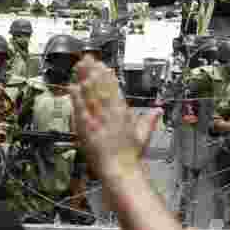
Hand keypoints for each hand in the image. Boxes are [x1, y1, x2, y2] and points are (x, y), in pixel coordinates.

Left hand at [71, 56, 158, 180]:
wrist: (120, 171)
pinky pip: (80, 110)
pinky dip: (76, 98)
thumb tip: (158, 111)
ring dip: (84, 79)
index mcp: (123, 114)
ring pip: (90, 95)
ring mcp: (97, 121)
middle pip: (100, 88)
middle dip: (94, 72)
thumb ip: (149, 120)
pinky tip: (72, 88)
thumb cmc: (130, 156)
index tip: (103, 65)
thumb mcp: (143, 135)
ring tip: (80, 67)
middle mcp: (110, 115)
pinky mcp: (87, 130)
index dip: (107, 76)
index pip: (115, 90)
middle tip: (87, 59)